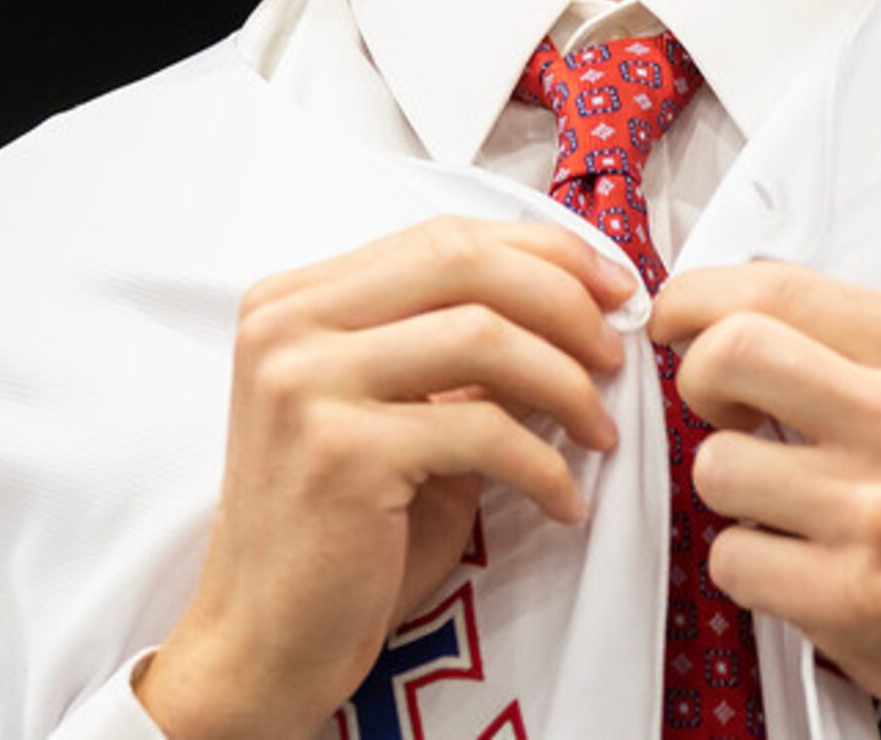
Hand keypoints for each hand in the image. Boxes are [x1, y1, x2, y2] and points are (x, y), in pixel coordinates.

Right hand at [137, 219, 635, 739]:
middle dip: (564, 300)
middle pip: (464, 264)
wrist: (264, 642)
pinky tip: (566, 501)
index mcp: (296, 300)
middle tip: (615, 352)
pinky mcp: (340, 451)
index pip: (443, 237)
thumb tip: (581, 309)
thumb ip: (460, 353)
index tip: (610, 287)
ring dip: (566, 383)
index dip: (544, 252)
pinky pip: (482, 431)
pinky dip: (545, 465)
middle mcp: (287, 326)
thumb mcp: (400, 415)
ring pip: (483, 337)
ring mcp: (305, 384)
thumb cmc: (342, 532)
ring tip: (599, 430)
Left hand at [649, 263, 880, 736]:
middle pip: (730, 353)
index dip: (699, 297)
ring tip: (782, 500)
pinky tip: (796, 560)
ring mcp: (880, 512)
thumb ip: (857, 342)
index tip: (678, 317)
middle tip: (723, 408)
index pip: (780, 288)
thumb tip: (731, 308)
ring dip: (731, 487)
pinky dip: (747, 561)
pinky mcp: (850, 595)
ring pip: (716, 464)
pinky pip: (730, 555)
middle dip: (698, 379)